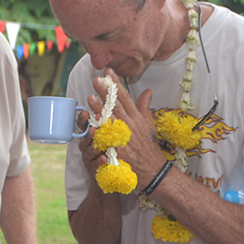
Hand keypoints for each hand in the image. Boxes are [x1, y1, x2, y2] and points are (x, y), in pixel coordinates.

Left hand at [89, 70, 167, 186]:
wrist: (153, 171)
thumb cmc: (149, 147)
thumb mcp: (149, 125)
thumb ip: (144, 107)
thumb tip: (148, 90)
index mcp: (137, 118)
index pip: (125, 97)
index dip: (116, 84)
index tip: (108, 72)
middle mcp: (130, 126)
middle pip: (116, 107)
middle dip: (105, 92)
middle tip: (96, 80)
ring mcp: (124, 139)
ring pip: (110, 122)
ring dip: (99, 110)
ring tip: (90, 98)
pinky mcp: (119, 152)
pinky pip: (108, 141)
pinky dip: (100, 133)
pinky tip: (91, 125)